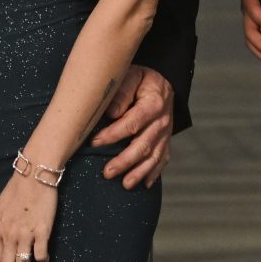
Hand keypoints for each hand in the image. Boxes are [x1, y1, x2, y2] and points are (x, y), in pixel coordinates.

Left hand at [0, 172, 59, 261]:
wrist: (34, 176)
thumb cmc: (16, 189)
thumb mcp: (0, 208)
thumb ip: (0, 225)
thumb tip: (2, 237)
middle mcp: (9, 235)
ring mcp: (25, 235)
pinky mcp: (42, 232)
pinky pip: (41, 256)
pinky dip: (44, 261)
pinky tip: (45, 257)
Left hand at [89, 66, 172, 187]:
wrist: (162, 82)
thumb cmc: (140, 80)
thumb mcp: (131, 76)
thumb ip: (122, 93)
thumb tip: (111, 113)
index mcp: (153, 104)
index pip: (131, 123)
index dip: (112, 134)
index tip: (94, 142)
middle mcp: (162, 121)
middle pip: (143, 145)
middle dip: (125, 161)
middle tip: (107, 172)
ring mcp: (166, 133)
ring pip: (154, 157)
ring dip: (139, 172)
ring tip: (125, 185)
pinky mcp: (166, 140)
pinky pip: (163, 159)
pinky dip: (154, 173)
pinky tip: (145, 184)